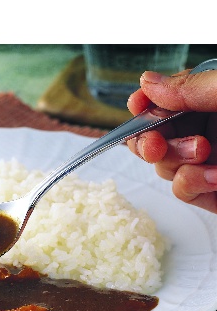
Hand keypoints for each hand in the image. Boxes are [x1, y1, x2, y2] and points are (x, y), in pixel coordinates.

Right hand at [126, 69, 216, 212]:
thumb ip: (193, 87)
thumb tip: (147, 81)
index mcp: (209, 103)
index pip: (166, 100)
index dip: (146, 103)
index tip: (137, 105)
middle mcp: (204, 131)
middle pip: (153, 135)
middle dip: (148, 139)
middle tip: (154, 145)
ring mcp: (204, 163)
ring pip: (162, 164)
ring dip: (175, 160)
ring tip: (205, 153)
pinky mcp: (208, 192)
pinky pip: (180, 188)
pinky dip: (189, 183)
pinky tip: (216, 178)